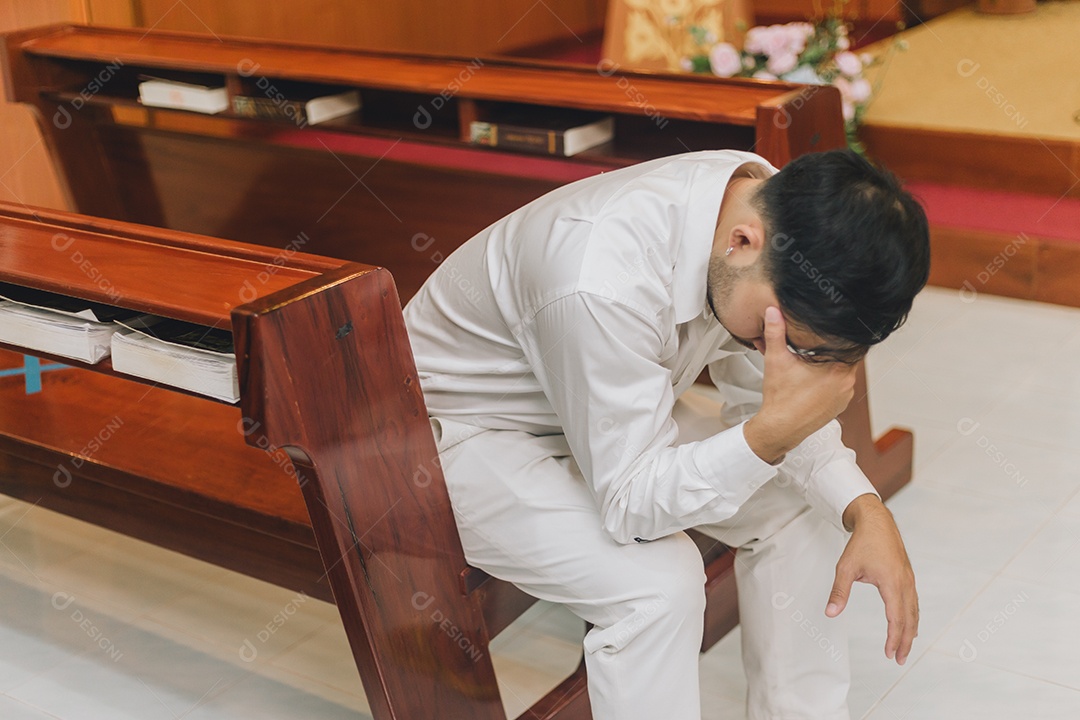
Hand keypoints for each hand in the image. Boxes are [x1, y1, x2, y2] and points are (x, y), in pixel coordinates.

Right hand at [744, 306, 856, 463]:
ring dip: (831, 366)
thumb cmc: (780, 399)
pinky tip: (814, 380)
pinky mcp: (839, 406)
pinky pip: (840, 387)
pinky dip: (830, 381)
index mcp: (838, 368)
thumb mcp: (776, 360)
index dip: (839, 335)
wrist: (779, 428)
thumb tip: (774, 312)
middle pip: (846, 357)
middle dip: (830, 350)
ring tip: (813, 363)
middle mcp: (846, 383)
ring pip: (843, 372)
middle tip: (815, 346)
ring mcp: (844, 396)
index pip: (850, 343)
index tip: (829, 332)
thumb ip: (776, 332)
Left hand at [827, 494, 918, 664]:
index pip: (896, 619)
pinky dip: (912, 617)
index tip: (890, 654)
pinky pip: (913, 602)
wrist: (877, 521)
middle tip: (899, 659)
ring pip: (914, 611)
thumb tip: (830, 613)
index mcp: (892, 583)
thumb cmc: (862, 543)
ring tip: (905, 647)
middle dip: (905, 641)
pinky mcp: (907, 576)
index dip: (894, 638)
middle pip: (909, 619)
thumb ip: (839, 592)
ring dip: (910, 631)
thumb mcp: (846, 568)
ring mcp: (909, 580)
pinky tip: (908, 624)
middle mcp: (905, 583)